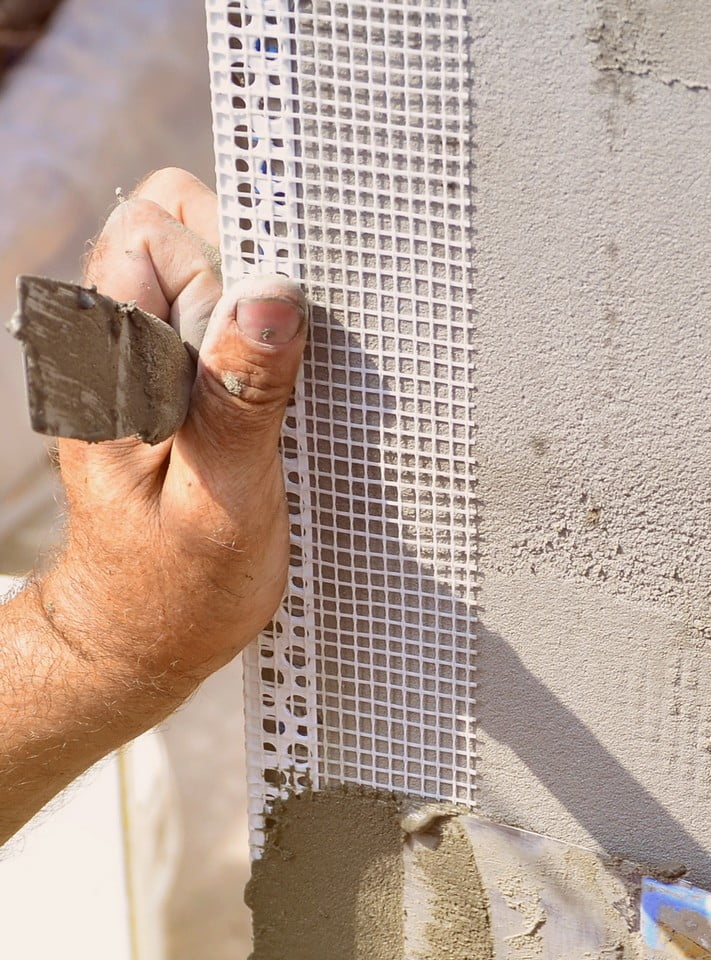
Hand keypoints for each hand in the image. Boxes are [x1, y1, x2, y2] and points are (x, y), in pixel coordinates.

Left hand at [42, 166, 307, 707]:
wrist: (141, 641)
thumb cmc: (177, 590)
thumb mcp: (224, 502)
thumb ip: (244, 397)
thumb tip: (273, 297)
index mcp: (103, 364)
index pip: (155, 232)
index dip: (220, 271)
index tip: (259, 348)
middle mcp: (106, 345)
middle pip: (177, 230)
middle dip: (239, 284)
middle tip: (264, 389)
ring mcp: (131, 359)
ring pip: (200, 271)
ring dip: (248, 322)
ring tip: (263, 409)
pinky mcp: (160, 380)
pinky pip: (209, 320)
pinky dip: (248, 350)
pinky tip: (261, 416)